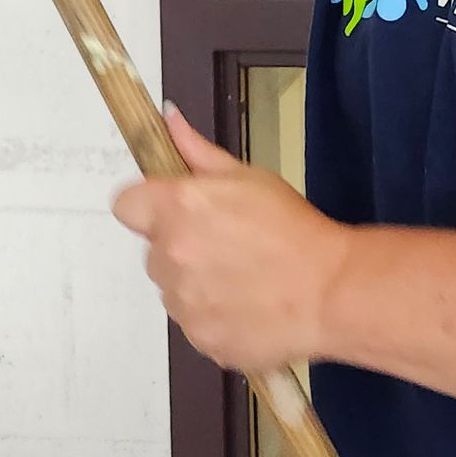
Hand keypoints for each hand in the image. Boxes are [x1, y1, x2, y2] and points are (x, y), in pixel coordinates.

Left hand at [112, 104, 351, 373]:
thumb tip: (168, 117)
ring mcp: (183, 304)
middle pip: (153, 250)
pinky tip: (247, 305)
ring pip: (173, 289)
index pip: (125, 205)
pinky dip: (213, 316)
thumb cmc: (293, 227)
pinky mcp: (199, 339)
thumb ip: (198, 152)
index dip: (147, 206)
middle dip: (179, 246)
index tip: (174, 210)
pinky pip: (193, 323)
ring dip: (195, 284)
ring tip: (243, 279)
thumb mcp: (250, 178)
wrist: (330, 290)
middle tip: (227, 245)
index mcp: (178, 208)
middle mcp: (171, 256)